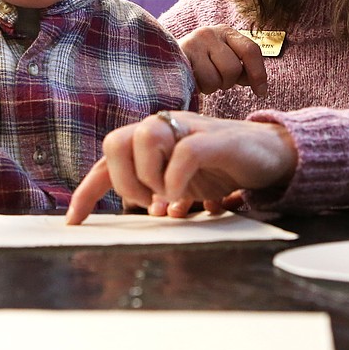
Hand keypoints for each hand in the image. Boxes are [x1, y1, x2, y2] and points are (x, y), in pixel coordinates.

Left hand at [64, 112, 296, 224]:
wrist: (273, 153)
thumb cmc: (225, 166)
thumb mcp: (186, 182)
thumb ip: (165, 192)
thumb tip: (152, 213)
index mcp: (154, 140)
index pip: (109, 159)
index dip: (88, 190)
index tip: (75, 221)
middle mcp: (166, 128)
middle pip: (116, 141)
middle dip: (123, 180)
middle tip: (148, 204)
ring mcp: (190, 129)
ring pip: (144, 136)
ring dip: (149, 176)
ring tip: (168, 198)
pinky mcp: (216, 139)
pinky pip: (184, 151)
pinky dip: (175, 178)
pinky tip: (183, 196)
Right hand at [178, 25, 267, 96]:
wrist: (164, 60)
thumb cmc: (199, 64)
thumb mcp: (223, 61)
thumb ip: (241, 69)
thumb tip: (259, 85)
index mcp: (226, 32)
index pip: (250, 50)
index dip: (258, 74)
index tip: (261, 92)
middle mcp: (210, 32)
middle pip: (233, 68)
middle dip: (227, 82)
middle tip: (217, 80)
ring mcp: (194, 42)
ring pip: (216, 78)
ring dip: (212, 86)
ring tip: (202, 79)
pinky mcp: (181, 55)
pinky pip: (201, 82)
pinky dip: (200, 87)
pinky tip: (193, 80)